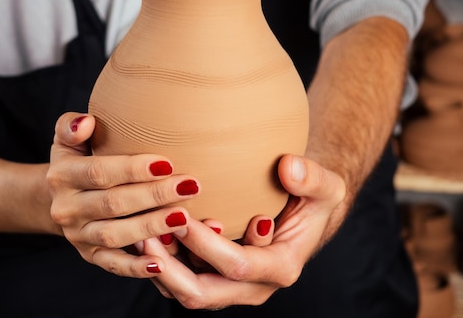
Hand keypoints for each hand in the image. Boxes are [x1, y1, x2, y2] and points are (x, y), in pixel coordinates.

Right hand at [46, 112, 200, 277]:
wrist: (56, 198)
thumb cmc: (76, 160)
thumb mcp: (66, 139)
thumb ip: (71, 127)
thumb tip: (86, 122)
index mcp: (62, 175)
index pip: (98, 172)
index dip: (132, 169)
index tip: (167, 163)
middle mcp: (66, 208)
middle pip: (113, 204)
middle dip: (153, 196)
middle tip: (190, 186)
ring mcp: (78, 235)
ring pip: (115, 235)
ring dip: (151, 227)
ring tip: (184, 217)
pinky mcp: (89, 256)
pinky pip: (112, 264)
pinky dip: (134, 267)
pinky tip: (160, 263)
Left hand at [141, 154, 345, 309]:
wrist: (301, 211)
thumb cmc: (311, 198)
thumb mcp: (325, 186)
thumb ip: (313, 178)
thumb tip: (289, 168)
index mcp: (280, 268)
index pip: (236, 266)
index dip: (206, 245)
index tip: (182, 217)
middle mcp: (253, 286)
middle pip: (203, 294)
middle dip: (170, 270)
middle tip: (146, 238)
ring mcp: (229, 286)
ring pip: (184, 291)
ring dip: (158, 268)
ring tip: (137, 236)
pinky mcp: (213, 276)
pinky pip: (179, 281)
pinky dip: (159, 264)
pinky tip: (143, 235)